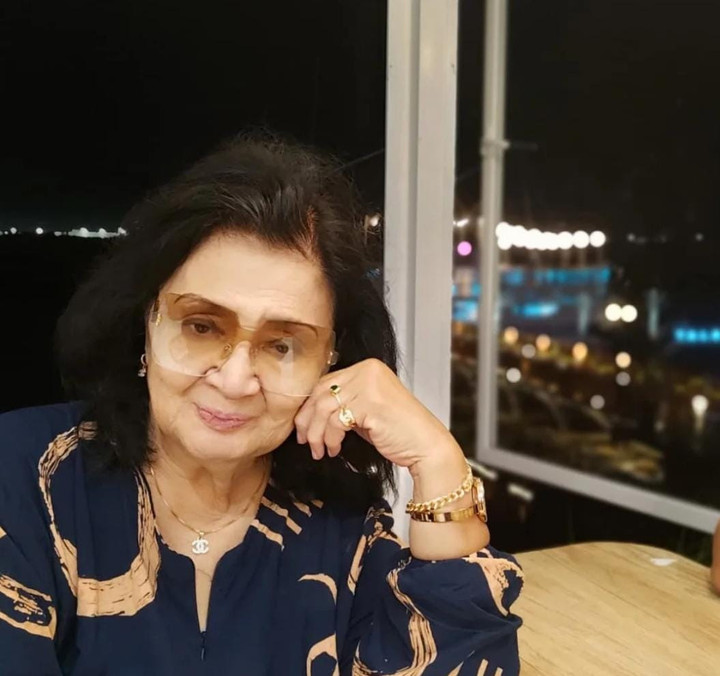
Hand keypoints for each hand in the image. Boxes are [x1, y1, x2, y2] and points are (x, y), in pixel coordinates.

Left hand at [293, 359, 460, 468]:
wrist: (425, 445)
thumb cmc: (399, 431)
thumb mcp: (366, 409)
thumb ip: (345, 402)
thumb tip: (310, 412)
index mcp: (368, 367)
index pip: (326, 382)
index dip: (309, 406)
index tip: (303, 425)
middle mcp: (368, 371)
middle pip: (321, 392)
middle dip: (307, 420)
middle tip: (305, 440)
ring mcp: (369, 385)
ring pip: (324, 408)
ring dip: (317, 434)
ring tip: (320, 450)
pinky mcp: (369, 403)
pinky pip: (336, 421)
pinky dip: (330, 439)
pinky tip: (334, 449)